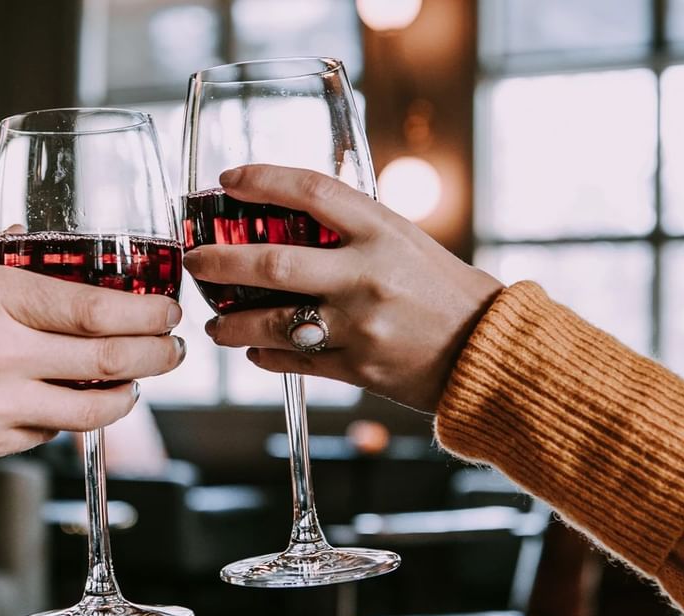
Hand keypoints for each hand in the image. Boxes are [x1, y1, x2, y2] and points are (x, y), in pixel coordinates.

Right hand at [0, 238, 185, 471]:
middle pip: (109, 362)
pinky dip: (72, 415)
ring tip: (138, 378)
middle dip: (158, 356)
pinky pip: (48, 432)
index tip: (167, 310)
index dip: (147, 314)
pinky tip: (75, 399)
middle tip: (175, 348)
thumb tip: (35, 240)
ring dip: (126, 395)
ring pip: (89, 410)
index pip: (96, 311)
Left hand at [183, 164, 501, 412]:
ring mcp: (359, 325)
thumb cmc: (445, 291)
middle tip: (195, 261)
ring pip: (271, 322)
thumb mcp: (405, 242)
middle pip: (272, 262)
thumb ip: (354, 230)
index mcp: (382, 230)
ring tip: (214, 323)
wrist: (488, 353)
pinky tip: (254, 351)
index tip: (227, 180)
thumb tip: (290, 218)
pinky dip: (265, 355)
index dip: (261, 180)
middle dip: (219, 261)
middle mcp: (366, 274)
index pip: (310, 190)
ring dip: (230, 323)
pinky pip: (293, 360)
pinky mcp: (357, 368)